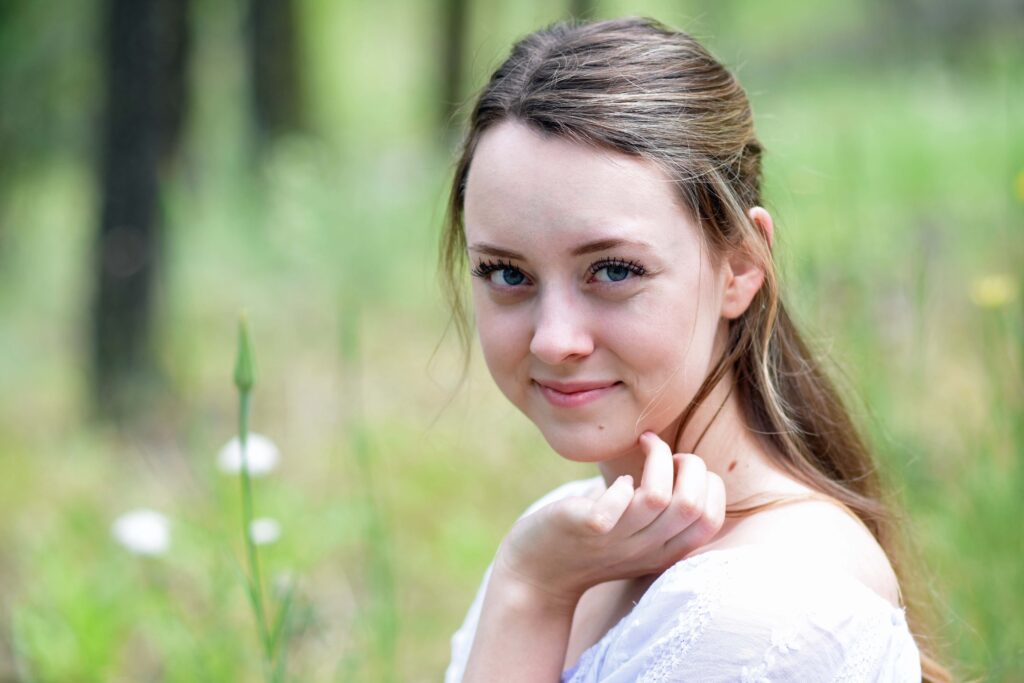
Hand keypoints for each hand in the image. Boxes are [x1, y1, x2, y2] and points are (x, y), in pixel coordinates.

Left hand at [495, 431, 726, 605]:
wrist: (535, 575)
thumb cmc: (589, 541)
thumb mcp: (635, 535)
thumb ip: (660, 511)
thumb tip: (682, 462)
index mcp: (663, 552)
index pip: (710, 521)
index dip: (708, 486)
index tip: (682, 468)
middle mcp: (645, 549)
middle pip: (692, 506)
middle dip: (691, 465)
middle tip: (666, 452)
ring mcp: (616, 540)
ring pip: (659, 498)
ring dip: (658, 458)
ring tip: (644, 442)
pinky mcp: (587, 527)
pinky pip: (617, 503)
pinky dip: (620, 483)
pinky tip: (615, 481)